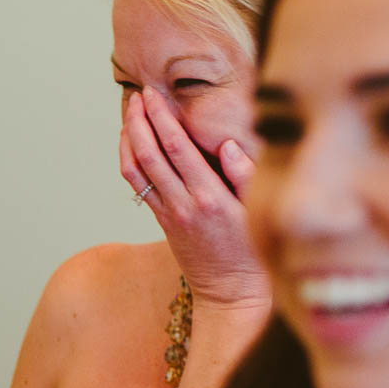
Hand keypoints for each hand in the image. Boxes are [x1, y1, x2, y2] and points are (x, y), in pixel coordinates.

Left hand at [122, 88, 268, 308]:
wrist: (231, 291)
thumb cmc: (254, 251)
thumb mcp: (259, 212)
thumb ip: (246, 176)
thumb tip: (228, 144)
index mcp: (209, 196)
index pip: (178, 148)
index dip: (161, 119)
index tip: (153, 95)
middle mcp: (183, 203)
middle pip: (150, 155)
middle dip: (139, 122)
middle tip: (136, 96)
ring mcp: (169, 213)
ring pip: (137, 171)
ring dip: (129, 140)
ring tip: (128, 114)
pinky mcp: (163, 221)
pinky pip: (139, 186)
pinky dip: (130, 162)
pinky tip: (130, 145)